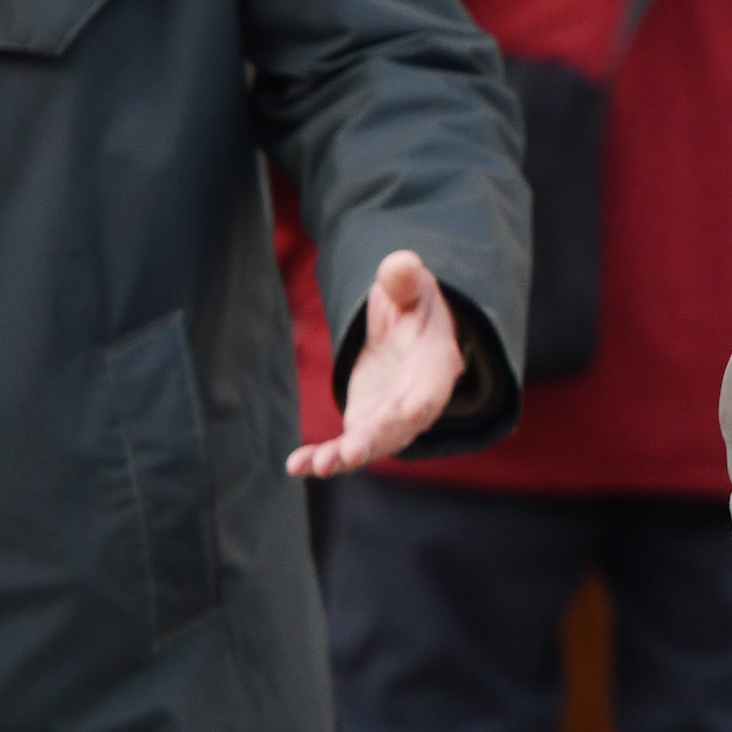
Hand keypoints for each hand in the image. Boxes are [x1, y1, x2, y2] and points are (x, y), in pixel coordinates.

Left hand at [291, 251, 463, 478]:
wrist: (407, 331)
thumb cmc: (413, 305)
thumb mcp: (412, 285)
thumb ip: (405, 279)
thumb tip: (400, 264)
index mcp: (436, 361)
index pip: (434, 383)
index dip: (423, 398)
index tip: (411, 413)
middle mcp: (418, 397)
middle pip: (401, 425)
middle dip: (377, 439)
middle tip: (351, 454)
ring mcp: (391, 416)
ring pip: (373, 443)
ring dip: (346, 457)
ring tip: (317, 467)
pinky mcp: (365, 424)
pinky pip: (346, 446)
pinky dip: (322, 457)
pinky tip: (295, 466)